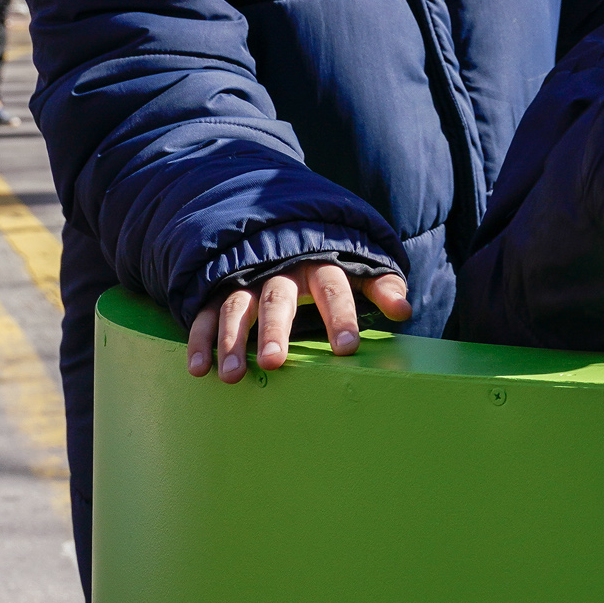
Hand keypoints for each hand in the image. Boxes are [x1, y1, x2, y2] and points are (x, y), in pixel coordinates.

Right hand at [185, 260, 411, 381]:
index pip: (332, 288)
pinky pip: (206, 314)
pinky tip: (199, 370)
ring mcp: (246, 280)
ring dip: (231, 341)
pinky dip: (200, 340)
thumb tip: (404, 310)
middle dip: (275, 331)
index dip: (340, 316)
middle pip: (277, 299)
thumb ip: (381, 286)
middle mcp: (280, 270)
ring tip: (232, 376)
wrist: (277, 226)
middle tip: (275, 363)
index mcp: (319, 264)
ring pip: (237, 307)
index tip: (347, 348)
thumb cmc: (326, 261)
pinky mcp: (219, 291)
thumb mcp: (356, 268)